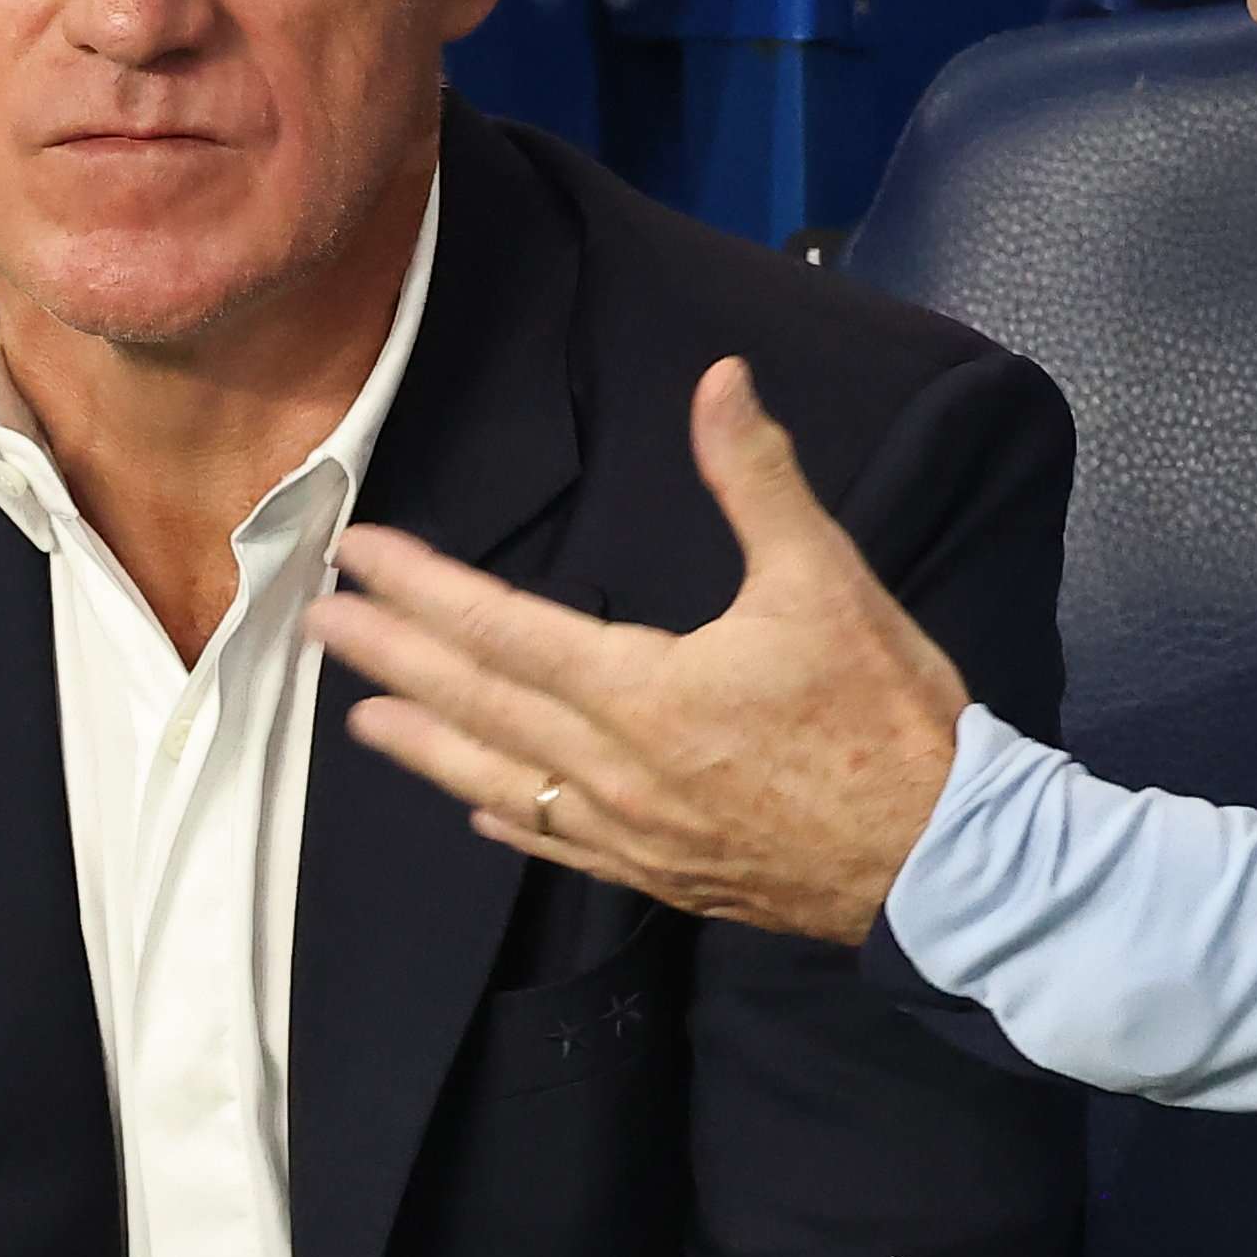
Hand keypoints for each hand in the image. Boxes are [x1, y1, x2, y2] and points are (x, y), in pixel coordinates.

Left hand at [310, 358, 971, 943]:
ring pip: (498, 780)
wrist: (941, 861)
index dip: (423, 590)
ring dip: (424, 743)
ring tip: (360, 718)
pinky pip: (555, 843)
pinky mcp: (661, 875)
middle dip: (390, 657)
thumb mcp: (827, 581)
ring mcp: (631, 833)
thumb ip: (758, 480)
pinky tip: (475, 805)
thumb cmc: (887, 718)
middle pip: (475, 704)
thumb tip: (720, 381)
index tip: (359, 555)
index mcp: (643, 692)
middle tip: (315, 624)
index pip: (501, 630)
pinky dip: (503, 815)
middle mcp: (614, 770)